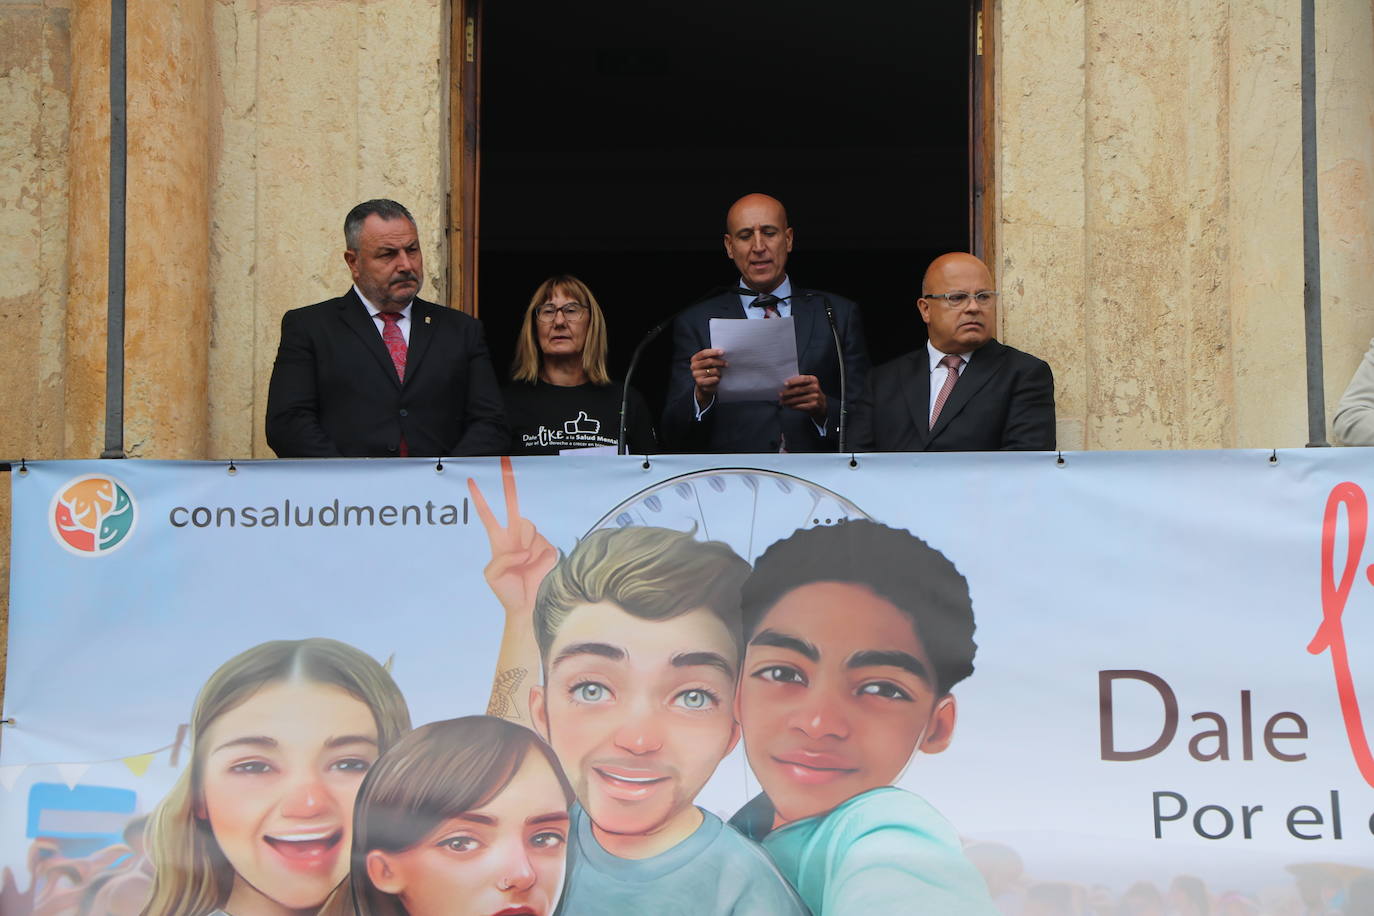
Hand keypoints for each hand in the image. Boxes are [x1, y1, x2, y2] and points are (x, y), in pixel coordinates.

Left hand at [467, 456, 557, 619]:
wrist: (527, 605)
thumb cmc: (508, 591)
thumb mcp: (492, 575)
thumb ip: (502, 557)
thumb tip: (522, 549)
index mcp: (499, 540)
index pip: (488, 515)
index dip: (479, 499)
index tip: (471, 481)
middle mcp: (515, 537)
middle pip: (513, 505)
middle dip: (508, 484)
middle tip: (504, 461)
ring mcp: (532, 541)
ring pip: (528, 527)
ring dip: (524, 546)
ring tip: (524, 564)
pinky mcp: (547, 548)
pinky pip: (541, 544)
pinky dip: (536, 556)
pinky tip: (535, 567)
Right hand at [690, 348, 726, 406]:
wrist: (704, 385)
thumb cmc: (708, 370)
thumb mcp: (709, 362)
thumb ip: (713, 357)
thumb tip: (723, 353)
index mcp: (695, 359)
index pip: (704, 353)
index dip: (714, 352)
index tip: (723, 352)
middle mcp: (693, 366)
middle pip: (709, 361)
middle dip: (720, 362)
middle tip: (727, 364)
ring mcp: (696, 375)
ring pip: (713, 371)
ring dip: (719, 372)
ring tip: (720, 374)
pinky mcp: (700, 383)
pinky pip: (713, 379)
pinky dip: (717, 379)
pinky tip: (717, 379)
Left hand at [780, 374, 826, 420]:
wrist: (821, 404)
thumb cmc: (810, 392)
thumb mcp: (808, 385)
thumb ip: (799, 383)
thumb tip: (784, 386)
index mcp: (813, 379)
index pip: (802, 379)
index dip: (793, 381)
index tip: (784, 384)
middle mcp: (815, 387)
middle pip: (798, 390)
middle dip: (787, 393)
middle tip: (780, 394)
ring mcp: (815, 397)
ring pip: (797, 399)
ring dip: (788, 401)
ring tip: (782, 401)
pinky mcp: (814, 405)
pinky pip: (800, 406)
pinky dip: (792, 406)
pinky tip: (788, 405)